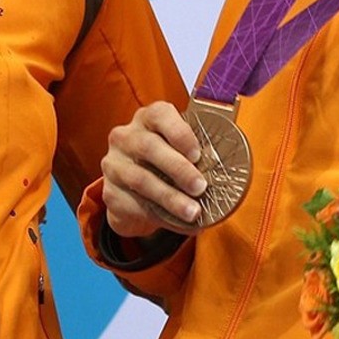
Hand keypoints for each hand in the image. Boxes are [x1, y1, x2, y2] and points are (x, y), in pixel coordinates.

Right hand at [101, 101, 206, 237]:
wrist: (132, 192)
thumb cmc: (164, 164)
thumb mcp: (178, 151)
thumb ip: (197, 153)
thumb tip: (229, 169)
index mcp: (147, 119)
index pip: (159, 115)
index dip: (179, 133)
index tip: (197, 154)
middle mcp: (125, 137)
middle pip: (149, 147)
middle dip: (178, 169)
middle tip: (201, 187)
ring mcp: (114, 164)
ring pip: (141, 179)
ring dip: (170, 197)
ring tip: (193, 212)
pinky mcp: (109, 192)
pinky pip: (135, 205)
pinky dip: (161, 216)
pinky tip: (179, 223)